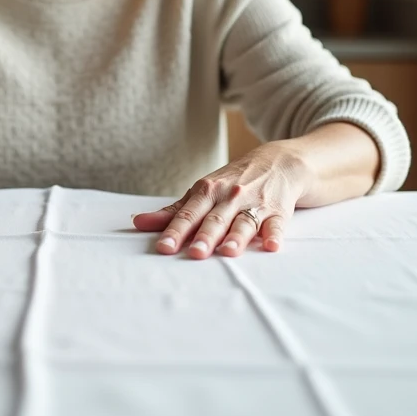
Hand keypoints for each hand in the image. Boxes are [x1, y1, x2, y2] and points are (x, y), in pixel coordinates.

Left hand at [132, 144, 313, 257]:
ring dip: (236, 237)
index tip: (163, 248)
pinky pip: (276, 224)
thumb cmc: (232, 182)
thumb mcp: (202, 191)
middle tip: (195, 253)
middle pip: (215, 219)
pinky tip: (271, 245)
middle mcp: (229, 197)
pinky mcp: (278, 211)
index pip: (188, 214)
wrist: (278, 162)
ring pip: (243, 222)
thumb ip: (173, 211)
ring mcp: (255, 203)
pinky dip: (274, 234)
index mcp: (207, 192)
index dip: (175, 231)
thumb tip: (138, 222)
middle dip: (205, 236)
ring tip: (227, 252)